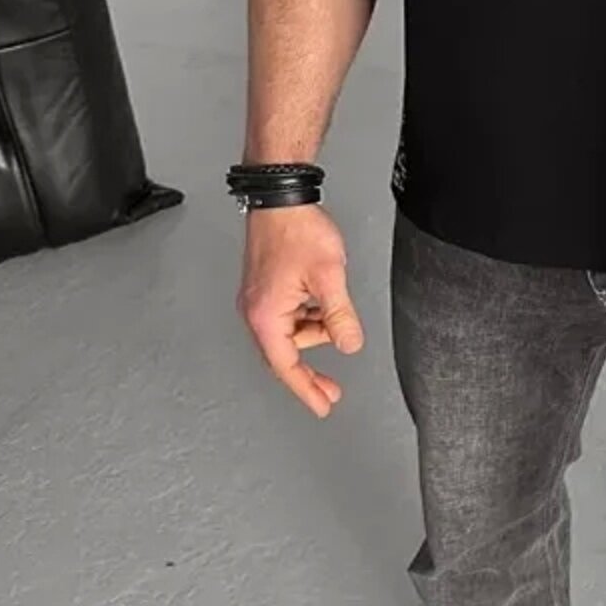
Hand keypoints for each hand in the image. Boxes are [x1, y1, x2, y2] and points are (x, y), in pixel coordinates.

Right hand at [236, 204, 364, 418]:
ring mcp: (259, 299)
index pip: (286, 366)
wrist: (280, 199)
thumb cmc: (295, 230)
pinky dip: (308, 316)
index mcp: (266, 315)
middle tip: (332, 389)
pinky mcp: (266, 287)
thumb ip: (340, 316)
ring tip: (335, 313)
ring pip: (291, 333)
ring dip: (315, 332)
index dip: (305, 390)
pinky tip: (323, 301)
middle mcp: (256, 310)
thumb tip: (350, 344)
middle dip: (309, 371)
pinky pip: (289, 315)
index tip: (321, 406)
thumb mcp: (329, 277)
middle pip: (285, 354)